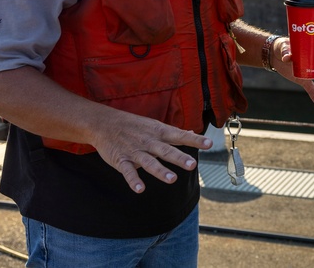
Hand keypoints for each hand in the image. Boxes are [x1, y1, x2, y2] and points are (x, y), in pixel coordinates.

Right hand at [90, 112, 213, 193]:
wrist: (104, 123)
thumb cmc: (133, 125)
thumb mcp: (155, 126)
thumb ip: (173, 133)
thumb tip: (192, 132)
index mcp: (159, 132)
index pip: (180, 135)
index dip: (195, 140)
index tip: (210, 144)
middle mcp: (149, 142)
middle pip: (166, 150)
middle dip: (179, 157)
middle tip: (192, 164)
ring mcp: (135, 151)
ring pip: (149, 162)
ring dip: (160, 171)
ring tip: (171, 179)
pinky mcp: (121, 160)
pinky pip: (128, 171)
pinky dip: (133, 180)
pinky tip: (140, 189)